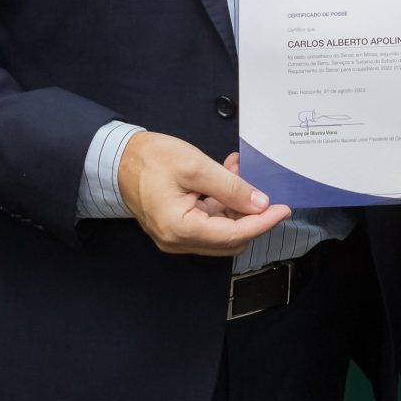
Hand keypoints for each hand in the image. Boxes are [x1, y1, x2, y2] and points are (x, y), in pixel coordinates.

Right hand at [118, 133, 289, 255]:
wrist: (117, 159)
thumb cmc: (151, 159)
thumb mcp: (195, 166)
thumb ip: (230, 187)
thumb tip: (260, 204)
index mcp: (181, 229)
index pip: (234, 235)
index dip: (263, 222)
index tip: (284, 208)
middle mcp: (178, 241)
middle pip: (230, 239)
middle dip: (250, 214)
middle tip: (260, 185)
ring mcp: (176, 237)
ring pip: (221, 231)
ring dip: (236, 205)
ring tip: (238, 171)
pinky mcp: (176, 228)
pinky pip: (208, 222)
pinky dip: (222, 203)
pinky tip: (226, 176)